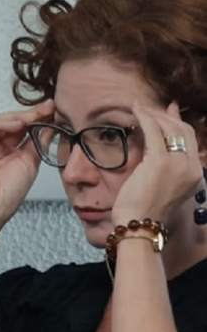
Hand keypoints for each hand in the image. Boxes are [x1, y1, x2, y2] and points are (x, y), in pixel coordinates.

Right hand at [0, 101, 54, 228]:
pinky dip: (2, 124)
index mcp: (11, 152)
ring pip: (0, 123)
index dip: (38, 119)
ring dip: (18, 118)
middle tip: (46, 109)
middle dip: (30, 115)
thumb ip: (36, 144)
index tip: (53, 110)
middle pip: (13, 123)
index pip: (25, 130)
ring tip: (33, 117)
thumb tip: (49, 126)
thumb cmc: (6, 197)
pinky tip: (17, 124)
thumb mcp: (29, 165)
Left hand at [112, 101, 203, 224]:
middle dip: (167, 116)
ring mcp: (178, 164)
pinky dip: (145, 118)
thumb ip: (168, 171)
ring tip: (140, 108)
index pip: (191, 141)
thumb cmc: (144, 210)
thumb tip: (158, 153)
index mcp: (195, 175)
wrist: (139, 224)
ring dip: (154, 115)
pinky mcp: (160, 161)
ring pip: (170, 128)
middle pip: (184, 131)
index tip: (170, 111)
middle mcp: (192, 167)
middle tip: (152, 108)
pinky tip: (136, 110)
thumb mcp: (164, 188)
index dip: (180, 123)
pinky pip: (154, 131)